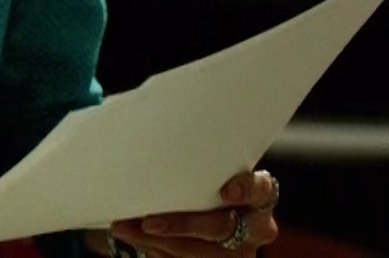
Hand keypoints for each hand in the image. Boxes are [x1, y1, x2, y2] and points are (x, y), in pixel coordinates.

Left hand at [108, 171, 279, 255]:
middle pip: (222, 227)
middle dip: (183, 225)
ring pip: (203, 253)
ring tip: (126, 229)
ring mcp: (241, 250)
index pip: (262, 189)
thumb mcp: (207, 169)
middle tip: (148, 223)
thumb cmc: (204, 180)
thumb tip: (141, 142)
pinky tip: (138, 239)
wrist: (206, 212)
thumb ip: (194, 161)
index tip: (225, 191)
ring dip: (160, 243)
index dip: (246, 190)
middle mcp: (256, 226)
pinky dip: (159, 251)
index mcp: (259, 194)